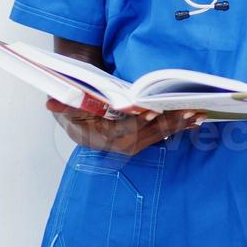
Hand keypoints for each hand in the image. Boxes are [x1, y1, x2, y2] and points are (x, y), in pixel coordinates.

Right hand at [45, 100, 205, 155]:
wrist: (74, 107)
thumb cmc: (71, 102)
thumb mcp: (63, 102)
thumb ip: (61, 103)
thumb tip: (50, 102)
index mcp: (95, 136)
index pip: (119, 131)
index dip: (135, 122)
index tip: (151, 112)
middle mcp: (113, 144)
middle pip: (144, 136)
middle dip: (166, 124)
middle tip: (187, 111)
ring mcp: (126, 144)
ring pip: (154, 137)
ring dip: (176, 127)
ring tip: (197, 116)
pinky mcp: (136, 139)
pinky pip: (158, 135)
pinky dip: (175, 128)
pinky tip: (192, 122)